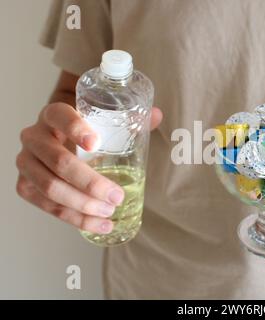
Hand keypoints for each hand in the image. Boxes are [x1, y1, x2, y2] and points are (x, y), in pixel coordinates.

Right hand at [16, 102, 162, 232]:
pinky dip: (75, 219)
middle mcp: (34, 137)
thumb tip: (158, 115)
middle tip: (117, 196)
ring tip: (110, 212)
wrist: (57, 141)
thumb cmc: (85, 131)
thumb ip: (130, 118)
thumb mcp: (103, 122)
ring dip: (83, 205)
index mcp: (53, 115)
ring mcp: (26, 163)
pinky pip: (48, 206)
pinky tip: (99, 225)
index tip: (96, 143)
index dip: (76, 129)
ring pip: (51, 188)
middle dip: (90, 183)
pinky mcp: (25, 186)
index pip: (60, 116)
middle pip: (59, 161)